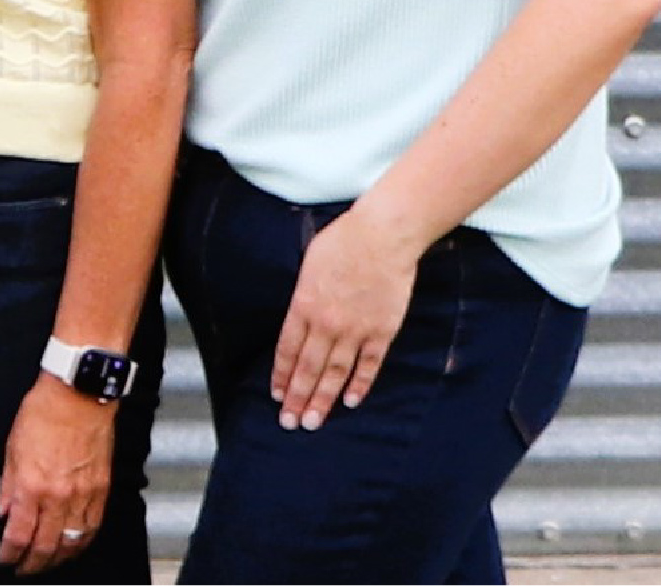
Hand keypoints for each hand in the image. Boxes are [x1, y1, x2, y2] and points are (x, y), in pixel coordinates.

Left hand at [0, 375, 113, 574]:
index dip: (8, 554)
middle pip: (45, 547)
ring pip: (71, 544)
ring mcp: (83, 495)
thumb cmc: (43, 412)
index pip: (18, 535)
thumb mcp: (12, 448)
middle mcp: (58, 496)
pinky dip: (81, 544)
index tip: (3, 559)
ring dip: (56, 559)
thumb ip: (5, 488)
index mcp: (31, 485)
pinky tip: (73, 547)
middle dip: (31, 564)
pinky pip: (92, 528)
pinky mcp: (101, 490)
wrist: (79, 393)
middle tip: (22, 569)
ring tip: (46, 563)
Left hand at [272, 199, 420, 430]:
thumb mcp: (308, 267)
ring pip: (336, 373)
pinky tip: (350, 402)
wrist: (382, 237)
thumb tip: (298, 321)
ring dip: (323, 400)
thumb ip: (302, 299)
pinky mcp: (382, 332)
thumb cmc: (342, 243)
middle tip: (290, 423)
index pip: (287, 350)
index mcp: (304, 305)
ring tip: (313, 422)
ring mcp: (355, 330)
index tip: (277, 396)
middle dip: (297, 398)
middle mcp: (327, 323)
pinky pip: (368, 365)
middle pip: (308, 368)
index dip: (282, 376)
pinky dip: (359, 385)